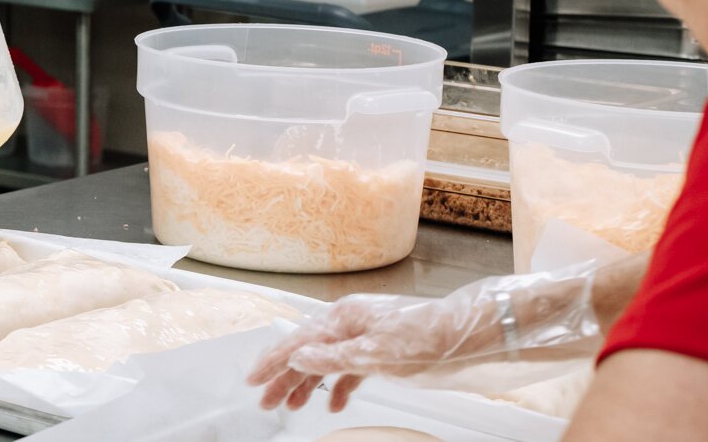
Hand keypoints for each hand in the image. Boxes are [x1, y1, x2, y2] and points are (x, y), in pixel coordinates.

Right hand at [247, 263, 602, 411]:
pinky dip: (338, 386)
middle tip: (264, 399)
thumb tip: (298, 357)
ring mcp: (365, 335)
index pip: (298, 342)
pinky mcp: (381, 349)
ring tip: (291, 404)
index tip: (253, 379)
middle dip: (283, 376)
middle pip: (307, 351)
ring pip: (325, 362)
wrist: (470, 333)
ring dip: (306, 383)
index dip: (273, 362)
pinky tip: (335, 404)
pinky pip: (349, 368)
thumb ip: (335, 357)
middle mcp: (350, 322)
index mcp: (344, 318)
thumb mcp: (378, 353)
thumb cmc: (429, 338)